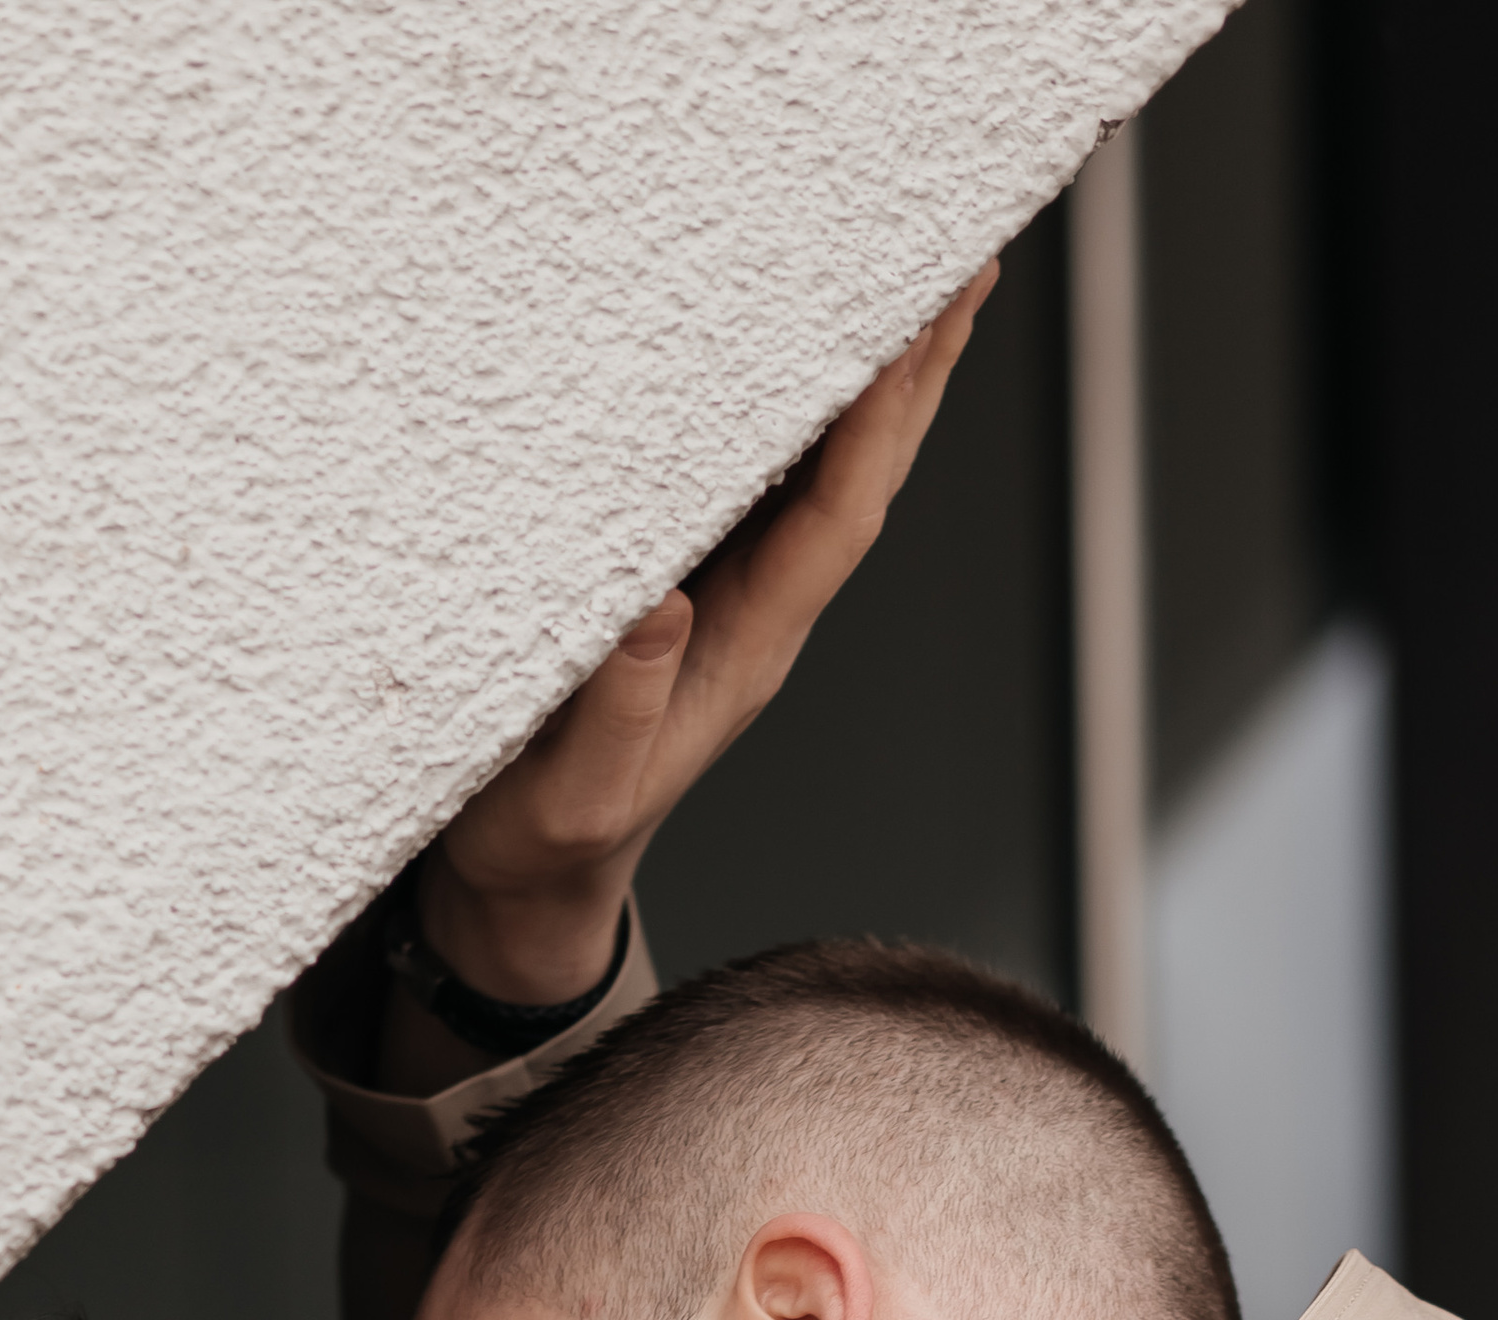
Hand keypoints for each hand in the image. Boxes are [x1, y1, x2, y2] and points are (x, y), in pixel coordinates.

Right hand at [417, 264, 999, 1002]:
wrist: (529, 878)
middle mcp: (756, 610)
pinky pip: (760, 480)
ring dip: (873, 379)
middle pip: (858, 478)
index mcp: (747, 651)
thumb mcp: (569, 793)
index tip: (908, 328)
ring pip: (821, 471)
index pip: (835, 522)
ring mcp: (727, 594)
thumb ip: (614, 710)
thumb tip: (660, 604)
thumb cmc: (543, 841)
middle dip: (914, 376)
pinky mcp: (684, 583)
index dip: (874, 426)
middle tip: (968, 264)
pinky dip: (795, 408)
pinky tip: (804, 352)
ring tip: (920, 278)